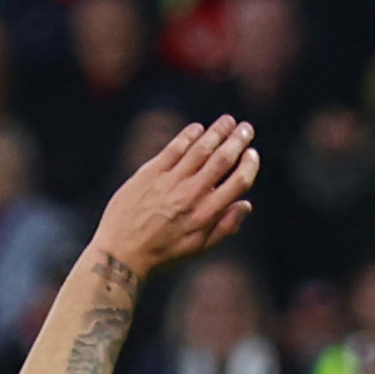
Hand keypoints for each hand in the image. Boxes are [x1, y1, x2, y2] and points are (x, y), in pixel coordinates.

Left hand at [90, 117, 258, 273]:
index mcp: (207, 214)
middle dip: (237, 140)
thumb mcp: (199, 249)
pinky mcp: (150, 173)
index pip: (238, 182)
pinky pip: (174, 148)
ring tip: (227, 121)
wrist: (122, 253)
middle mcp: (192, 194)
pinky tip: (197, 128)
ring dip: (217, 131)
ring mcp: (171, 181)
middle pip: (222, 159)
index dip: (249, 165)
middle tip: (246, 127)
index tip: (252, 153)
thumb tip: (246, 204)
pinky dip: (188, 135)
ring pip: (200, 149)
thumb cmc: (163, 253)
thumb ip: (225, 227)